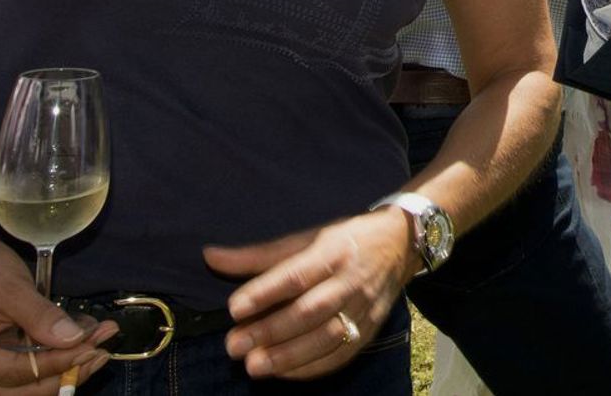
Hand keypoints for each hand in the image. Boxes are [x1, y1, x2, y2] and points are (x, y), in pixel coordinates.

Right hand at [0, 225, 113, 393]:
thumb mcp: (11, 287)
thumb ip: (41, 316)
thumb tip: (76, 341)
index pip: (17, 373)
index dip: (59, 362)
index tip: (94, 346)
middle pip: (21, 391)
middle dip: (66, 371)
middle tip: (103, 348)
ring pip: (25, 389)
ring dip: (62, 368)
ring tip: (96, 342)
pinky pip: (21, 377)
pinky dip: (50, 362)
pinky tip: (77, 343)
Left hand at [204, 208, 414, 379]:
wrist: (399, 245)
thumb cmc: (343, 240)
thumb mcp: (304, 237)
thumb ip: (258, 255)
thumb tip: (210, 257)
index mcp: (332, 250)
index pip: (296, 275)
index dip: (265, 292)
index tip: (234, 308)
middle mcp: (350, 280)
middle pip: (309, 311)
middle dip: (270, 332)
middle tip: (234, 346)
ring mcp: (363, 308)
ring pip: (326, 338)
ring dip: (289, 356)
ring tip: (254, 366)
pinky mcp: (370, 330)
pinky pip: (342, 355)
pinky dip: (312, 368)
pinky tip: (284, 373)